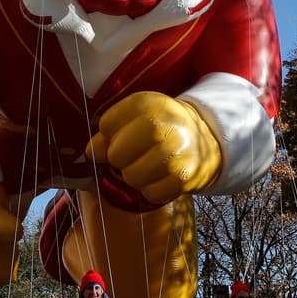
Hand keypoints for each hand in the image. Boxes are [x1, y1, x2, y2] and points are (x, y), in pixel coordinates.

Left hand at [86, 92, 222, 204]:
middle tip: (137, 154)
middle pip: (115, 155)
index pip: (106, 125)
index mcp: (147, 103)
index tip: (126, 133)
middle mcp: (161, 125)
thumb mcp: (136, 117)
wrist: (205, 139)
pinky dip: (152, 190)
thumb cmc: (162, 126)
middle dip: (121, 158)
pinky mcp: (183, 178)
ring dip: (136, 176)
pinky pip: (149, 194)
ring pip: (130, 178)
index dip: (111, 134)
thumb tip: (91, 153)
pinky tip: (161, 177)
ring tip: (149, 165)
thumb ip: (108, 132)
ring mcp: (174, 153)